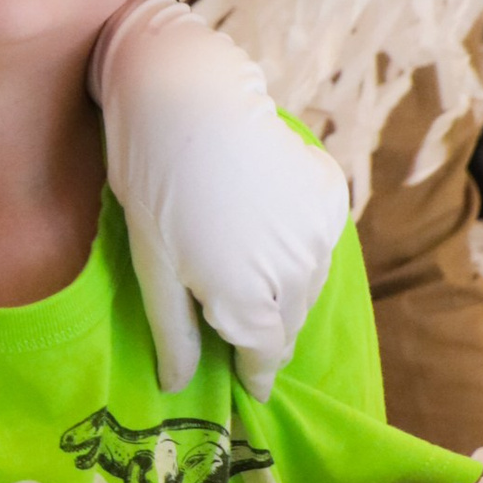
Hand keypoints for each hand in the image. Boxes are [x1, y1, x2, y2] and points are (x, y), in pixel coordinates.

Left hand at [92, 0, 350, 396]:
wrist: (189, 95)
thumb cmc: (153, 181)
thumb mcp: (151, 266)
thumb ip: (173, 331)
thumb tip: (178, 385)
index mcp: (247, 298)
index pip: (262, 355)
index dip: (254, 374)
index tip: (251, 388)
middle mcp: (296, 272)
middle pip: (287, 323)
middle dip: (264, 333)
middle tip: (240, 334)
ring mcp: (319, 232)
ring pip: (308, 285)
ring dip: (283, 292)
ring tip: (250, 277)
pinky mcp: (330, 194)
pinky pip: (319, 243)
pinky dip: (298, 249)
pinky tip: (266, 230)